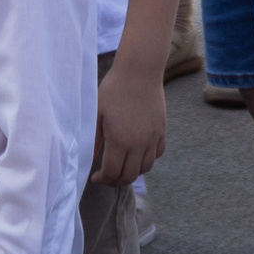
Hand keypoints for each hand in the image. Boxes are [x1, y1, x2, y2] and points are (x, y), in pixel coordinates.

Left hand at [92, 60, 166, 185]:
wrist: (139, 72)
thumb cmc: (114, 89)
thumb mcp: (97, 113)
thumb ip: (94, 138)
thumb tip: (91, 159)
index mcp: (120, 140)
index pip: (112, 173)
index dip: (102, 180)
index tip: (95, 177)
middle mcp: (138, 144)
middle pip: (129, 176)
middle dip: (116, 182)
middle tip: (107, 178)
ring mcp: (152, 138)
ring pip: (145, 168)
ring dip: (132, 173)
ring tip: (121, 168)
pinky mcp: (161, 131)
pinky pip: (157, 154)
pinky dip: (147, 160)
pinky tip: (138, 155)